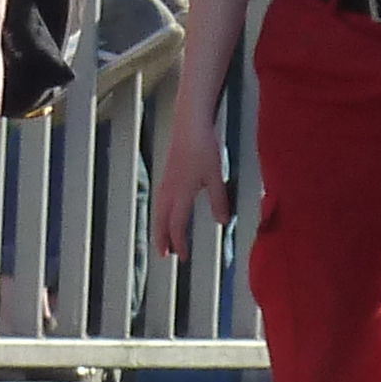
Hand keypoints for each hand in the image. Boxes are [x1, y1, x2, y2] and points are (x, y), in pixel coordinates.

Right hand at [151, 105, 230, 257]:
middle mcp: (169, 189)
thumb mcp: (215, 176)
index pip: (177, 224)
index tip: (182, 257)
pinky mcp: (167, 173)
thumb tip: (222, 222)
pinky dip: (160, 213)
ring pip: (158, 210)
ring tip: (162, 238)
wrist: (189, 124)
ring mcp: (166, 181)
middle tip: (163, 254)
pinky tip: (165, 212)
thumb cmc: (203, 148)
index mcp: (180, 192)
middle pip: (161, 220)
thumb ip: (219, 200)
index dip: (179, 242)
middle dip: (162, 238)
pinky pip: (159, 200)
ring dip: (159, 226)